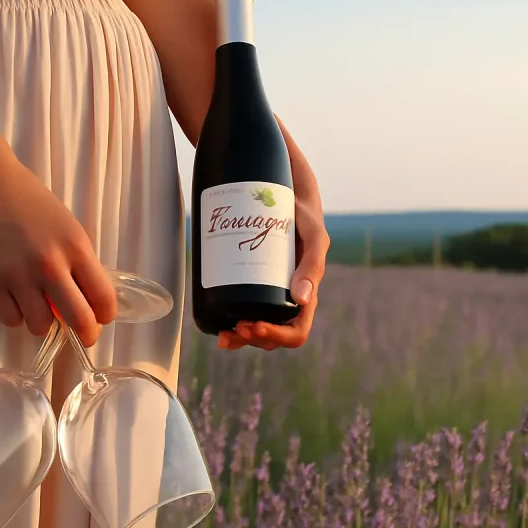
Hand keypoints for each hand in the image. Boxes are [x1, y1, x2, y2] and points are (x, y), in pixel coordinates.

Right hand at [0, 157, 117, 346]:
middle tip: (82, 334)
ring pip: (41, 326)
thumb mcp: (67, 226)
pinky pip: (11, 319)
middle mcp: (51, 265)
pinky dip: (16, 316)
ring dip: (43, 322)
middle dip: (85, 333)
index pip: (103, 297)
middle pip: (78, 320)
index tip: (100, 318)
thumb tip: (84, 298)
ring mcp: (19, 276)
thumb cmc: (29, 199)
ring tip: (39, 306)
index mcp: (76, 248)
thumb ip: (77, 261)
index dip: (105, 315)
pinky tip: (16, 300)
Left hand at [218, 162, 329, 350]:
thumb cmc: (304, 216)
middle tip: (232, 328)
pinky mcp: (249, 278)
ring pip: (254, 325)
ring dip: (239, 337)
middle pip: (271, 334)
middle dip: (251, 338)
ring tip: (221, 332)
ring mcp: (267, 289)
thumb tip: (303, 300)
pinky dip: (227, 318)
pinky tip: (214, 320)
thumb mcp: (314, 236)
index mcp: (306, 295)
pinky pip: (240, 306)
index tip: (253, 326)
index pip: (295, 331)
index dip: (275, 336)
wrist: (284, 190)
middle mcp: (286, 297)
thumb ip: (313, 263)